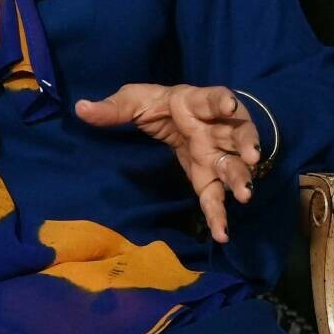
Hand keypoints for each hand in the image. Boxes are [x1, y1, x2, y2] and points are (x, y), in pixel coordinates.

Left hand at [75, 83, 261, 244]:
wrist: (176, 116)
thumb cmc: (160, 104)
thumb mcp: (134, 100)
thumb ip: (112, 108)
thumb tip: (81, 109)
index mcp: (196, 104)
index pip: (212, 99)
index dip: (222, 102)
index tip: (228, 106)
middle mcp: (215, 129)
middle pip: (236, 136)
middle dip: (246, 146)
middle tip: (252, 158)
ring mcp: (217, 154)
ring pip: (235, 166)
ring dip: (241, 179)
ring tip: (244, 195)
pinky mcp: (210, 177)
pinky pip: (217, 196)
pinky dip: (219, 215)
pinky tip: (222, 234)